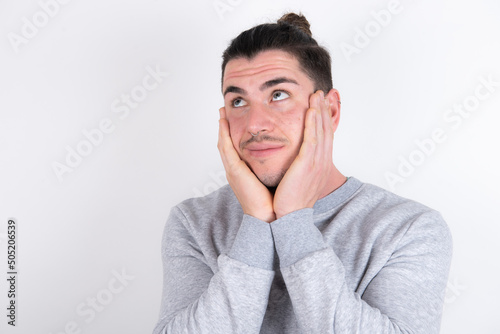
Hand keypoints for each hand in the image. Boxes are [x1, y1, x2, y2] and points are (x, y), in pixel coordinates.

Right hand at [218, 107, 275, 221]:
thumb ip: (272, 167)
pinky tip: (223, 123)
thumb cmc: (273, 200)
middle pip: (225, 143)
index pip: (235, 148)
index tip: (233, 118)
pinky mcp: (235, 172)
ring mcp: (233, 170)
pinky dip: (223, 135)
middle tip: (223, 110)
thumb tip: (283, 156)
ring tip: (221, 111)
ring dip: (221, 127)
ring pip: (223, 143)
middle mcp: (235, 170)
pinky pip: (226, 149)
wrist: (270, 217)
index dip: (232, 133)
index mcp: (243, 171)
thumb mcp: (271, 178)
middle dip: (223, 126)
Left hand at [273, 90, 334, 218]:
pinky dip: (313, 123)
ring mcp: (316, 163)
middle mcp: (321, 162)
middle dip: (324, 110)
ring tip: (317, 95)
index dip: (323, 119)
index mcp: (319, 165)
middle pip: (326, 130)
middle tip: (322, 93)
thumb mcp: (298, 179)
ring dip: (319, 111)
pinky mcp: (307, 164)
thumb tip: (294, 159)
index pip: (324, 136)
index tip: (320, 105)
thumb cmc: (290, 201)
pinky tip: (311, 110)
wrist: (289, 217)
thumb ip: (299, 166)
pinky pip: (312, 139)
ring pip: (321, 131)